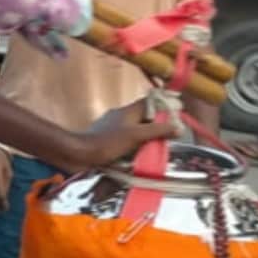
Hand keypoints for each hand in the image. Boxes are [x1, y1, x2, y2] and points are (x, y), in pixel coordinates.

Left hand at [67, 106, 182, 171]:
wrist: (78, 155)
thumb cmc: (106, 143)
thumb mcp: (136, 136)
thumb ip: (157, 130)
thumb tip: (179, 127)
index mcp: (128, 111)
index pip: (151, 102)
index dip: (165, 106)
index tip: (179, 115)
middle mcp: (121, 117)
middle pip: (146, 117)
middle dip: (159, 125)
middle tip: (173, 136)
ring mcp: (114, 129)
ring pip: (137, 130)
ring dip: (149, 138)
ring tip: (162, 148)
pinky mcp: (109, 141)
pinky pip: (128, 141)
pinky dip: (138, 147)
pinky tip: (144, 156)